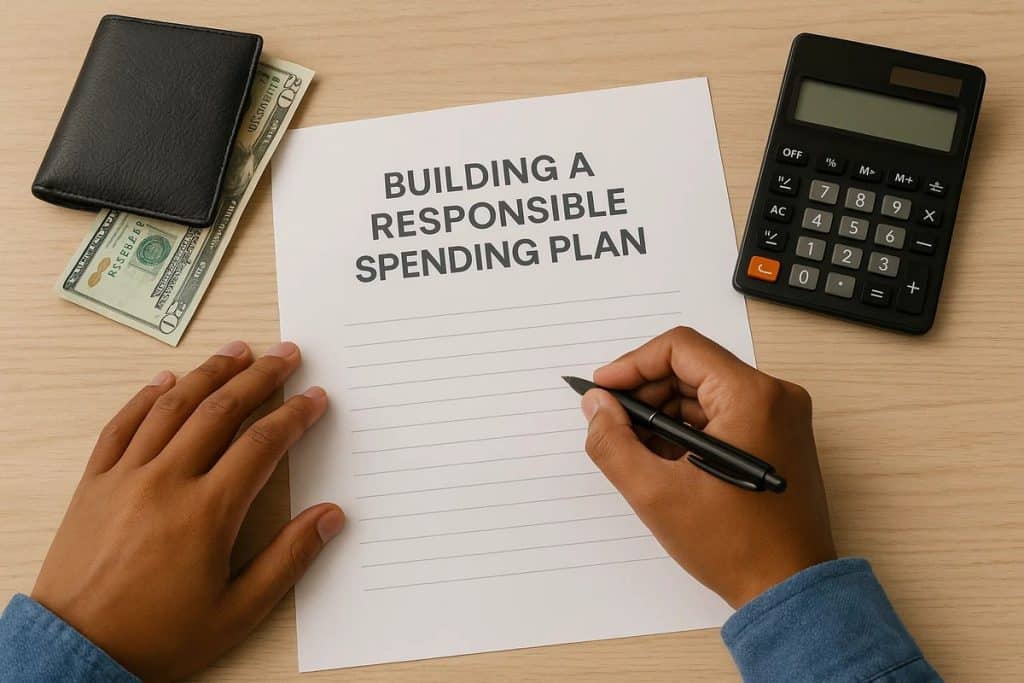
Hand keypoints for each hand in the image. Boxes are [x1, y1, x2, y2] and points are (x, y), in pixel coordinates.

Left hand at [31, 341, 343, 680]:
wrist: (77, 651)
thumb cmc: (159, 636)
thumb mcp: (238, 611)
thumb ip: (288, 559)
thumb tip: (330, 517)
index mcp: (206, 512)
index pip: (261, 444)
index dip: (294, 415)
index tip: (314, 399)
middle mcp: (165, 482)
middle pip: (221, 411)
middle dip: (260, 377)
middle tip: (285, 354)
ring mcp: (125, 477)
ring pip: (172, 407)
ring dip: (209, 373)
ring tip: (237, 350)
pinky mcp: (95, 483)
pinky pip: (121, 426)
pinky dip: (145, 397)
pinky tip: (165, 379)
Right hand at [580, 327, 835, 607]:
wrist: (789, 589)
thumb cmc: (737, 546)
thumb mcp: (656, 493)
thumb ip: (613, 441)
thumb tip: (597, 406)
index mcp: (752, 396)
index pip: (680, 348)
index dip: (633, 364)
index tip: (604, 390)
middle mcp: (774, 396)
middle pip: (692, 368)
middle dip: (646, 393)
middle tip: (612, 423)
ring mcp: (781, 417)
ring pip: (705, 393)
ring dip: (664, 414)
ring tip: (635, 449)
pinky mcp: (777, 438)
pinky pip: (722, 415)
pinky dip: (688, 431)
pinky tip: (663, 461)